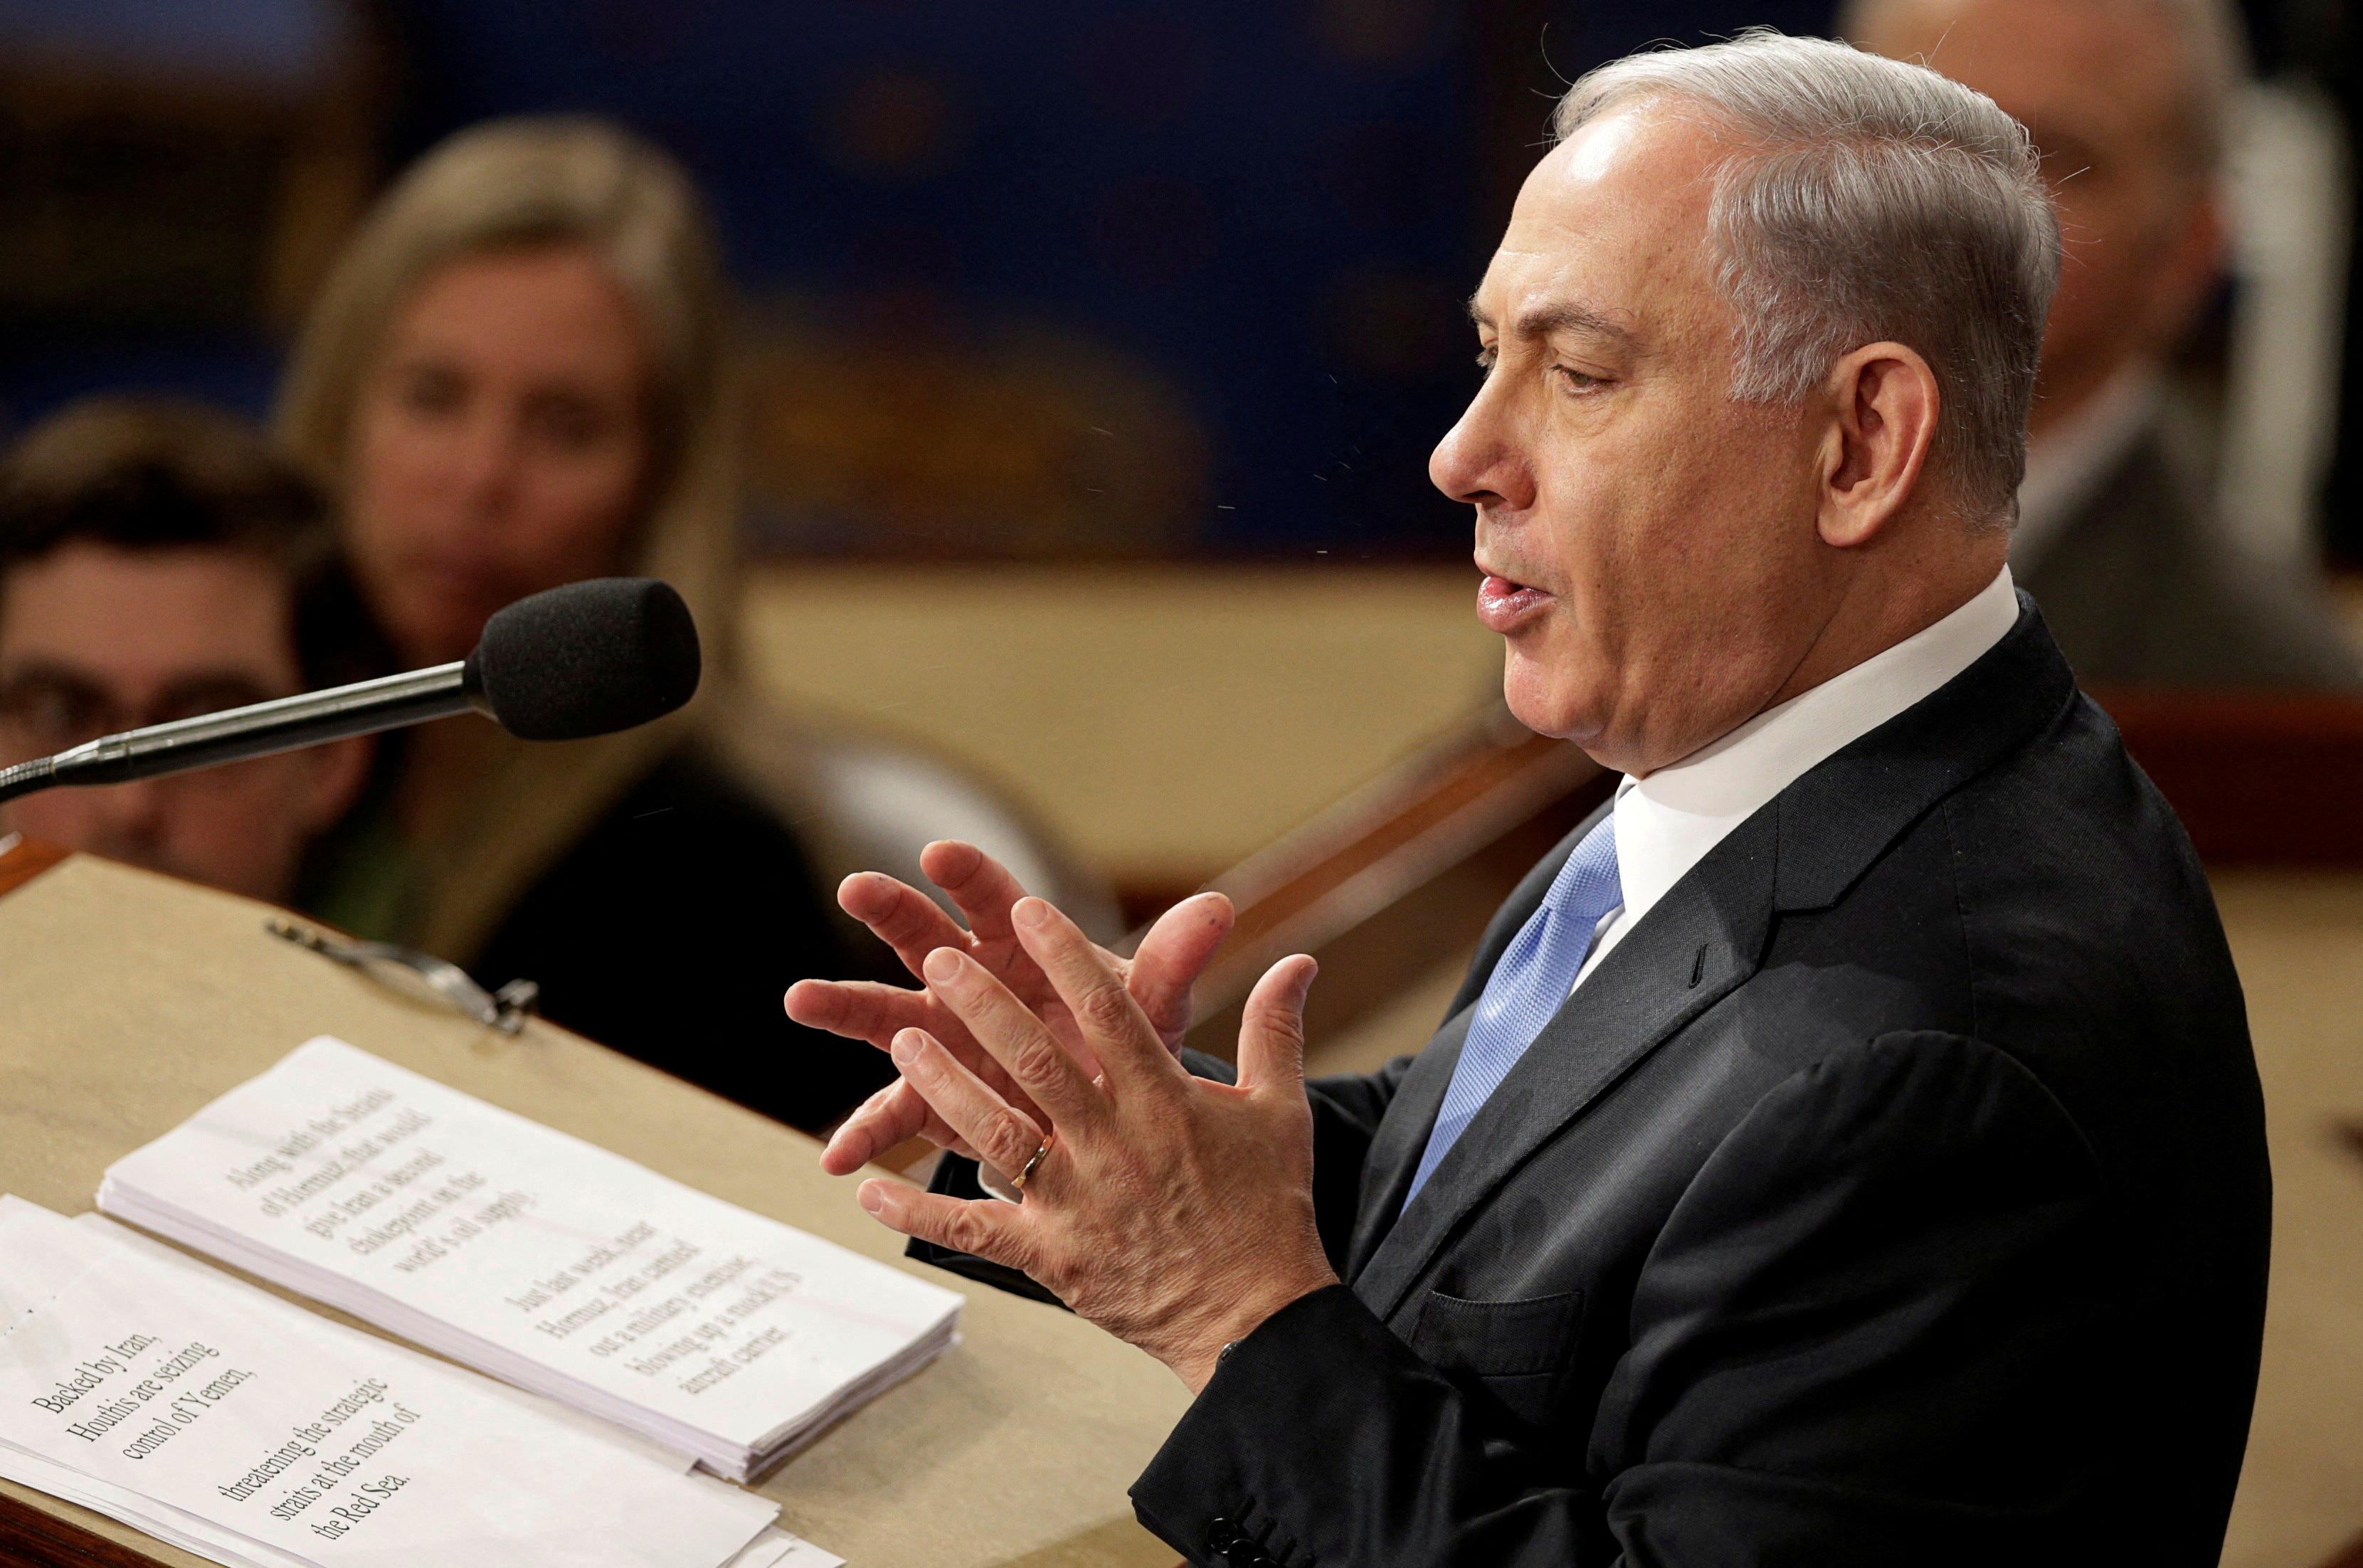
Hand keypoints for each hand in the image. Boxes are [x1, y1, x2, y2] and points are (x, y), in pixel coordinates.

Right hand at [787, 841, 1233, 1174]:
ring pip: (890, 1015)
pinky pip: (896, 1113)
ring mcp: (945, 1037)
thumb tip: (1217, 910)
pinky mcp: (937, 1096)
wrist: (1112, 1110)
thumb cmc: (1126, 1038)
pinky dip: (867, 1134)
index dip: (969, 875)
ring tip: (800, 998)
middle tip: (857, 888)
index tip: (940, 853)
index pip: (994, 898)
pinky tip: (838, 1158)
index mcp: (1024, 945)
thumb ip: (1175, 961)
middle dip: (892, 911)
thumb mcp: (1153, 1005)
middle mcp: (972, 980)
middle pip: (925, 936)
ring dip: (846, 1006)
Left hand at [853, 895, 1337, 1391]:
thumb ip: (1274, 1030)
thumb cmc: (1269, 1210)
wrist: (1255, 1319)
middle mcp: (1114, 1145)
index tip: (1032, 907)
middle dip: (985, 1004)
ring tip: (903, 1037)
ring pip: (995, 1132)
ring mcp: (1076, 1202)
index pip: (1112, 1013)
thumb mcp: (1281, 1112)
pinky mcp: (1049, 1256)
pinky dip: (916, 1212)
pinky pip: (971, 1230)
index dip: (1068, 955)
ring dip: (945, 1084)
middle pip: (1037, 1061)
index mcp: (1166, 1102)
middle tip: (941, 957)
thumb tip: (1299, 960)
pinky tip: (868, 1188)